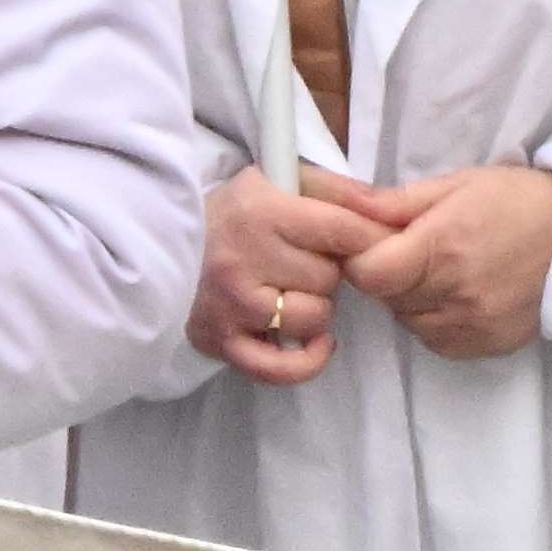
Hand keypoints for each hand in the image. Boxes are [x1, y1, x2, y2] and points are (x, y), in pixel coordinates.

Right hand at [194, 165, 378, 385]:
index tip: (375, 242)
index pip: (341, 230)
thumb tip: (392, 210)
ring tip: (289, 290)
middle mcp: (243, 260)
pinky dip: (306, 360)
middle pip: (328, 277)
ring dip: (313, 308)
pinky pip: (282, 370)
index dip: (369, 238)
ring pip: (313, 318)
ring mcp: (231, 307)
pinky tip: (313, 342)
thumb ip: (337, 190)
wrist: (159, 244)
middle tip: (300, 259)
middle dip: (325, 269)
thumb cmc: (231, 212)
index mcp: (259, 212)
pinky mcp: (222, 343)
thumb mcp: (277, 180)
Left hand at [337, 162, 551, 361]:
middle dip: (388, 275)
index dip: (361, 259)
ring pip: (409, 323)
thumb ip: (397, 202)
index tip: (373, 243)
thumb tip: (343, 204)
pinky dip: (435, 321)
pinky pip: (437, 341)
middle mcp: (454, 294)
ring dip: (411, 301)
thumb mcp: (457, 184)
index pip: (369, 273)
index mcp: (442, 246)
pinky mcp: (487, 346)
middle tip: (413, 250)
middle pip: (386, 298)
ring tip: (441, 272)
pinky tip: (457, 295)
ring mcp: (472, 326)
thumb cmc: (520, 200)